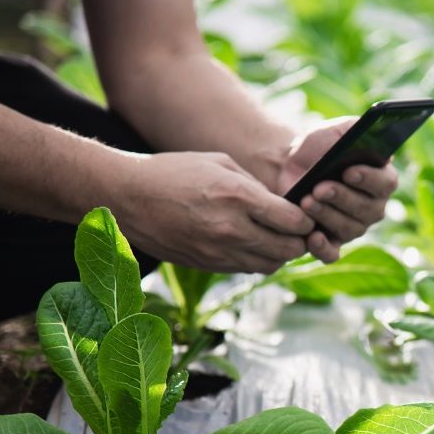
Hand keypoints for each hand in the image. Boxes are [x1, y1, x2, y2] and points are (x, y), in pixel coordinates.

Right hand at [111, 152, 313, 273]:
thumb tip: (283, 205)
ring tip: (276, 238)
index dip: (306, 220)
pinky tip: (252, 244)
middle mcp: (231, 229)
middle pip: (287, 249)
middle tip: (298, 230)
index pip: (293, 221)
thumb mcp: (221, 164)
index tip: (306, 214)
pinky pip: (246, 269)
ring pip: (269, 265)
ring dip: (279, 254)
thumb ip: (256, 187)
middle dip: (299, 241)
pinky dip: (256, 259)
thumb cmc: (174, 172)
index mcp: (238, 198)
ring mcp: (218, 252)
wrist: (126, 197)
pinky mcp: (207, 265)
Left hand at [277, 117, 399, 262]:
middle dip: (342, 198)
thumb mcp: (335, 131)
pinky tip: (312, 237)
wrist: (288, 168)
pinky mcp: (332, 243)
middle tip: (320, 187)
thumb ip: (354, 127)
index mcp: (381, 179)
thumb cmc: (317, 149)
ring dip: (327, 215)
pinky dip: (323, 249)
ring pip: (348, 228)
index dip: (368, 179)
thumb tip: (370, 132)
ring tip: (306, 200)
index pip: (386, 183)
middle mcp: (373, 207)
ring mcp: (354, 227)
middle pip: (367, 209)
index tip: (349, 171)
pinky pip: (332, 254)